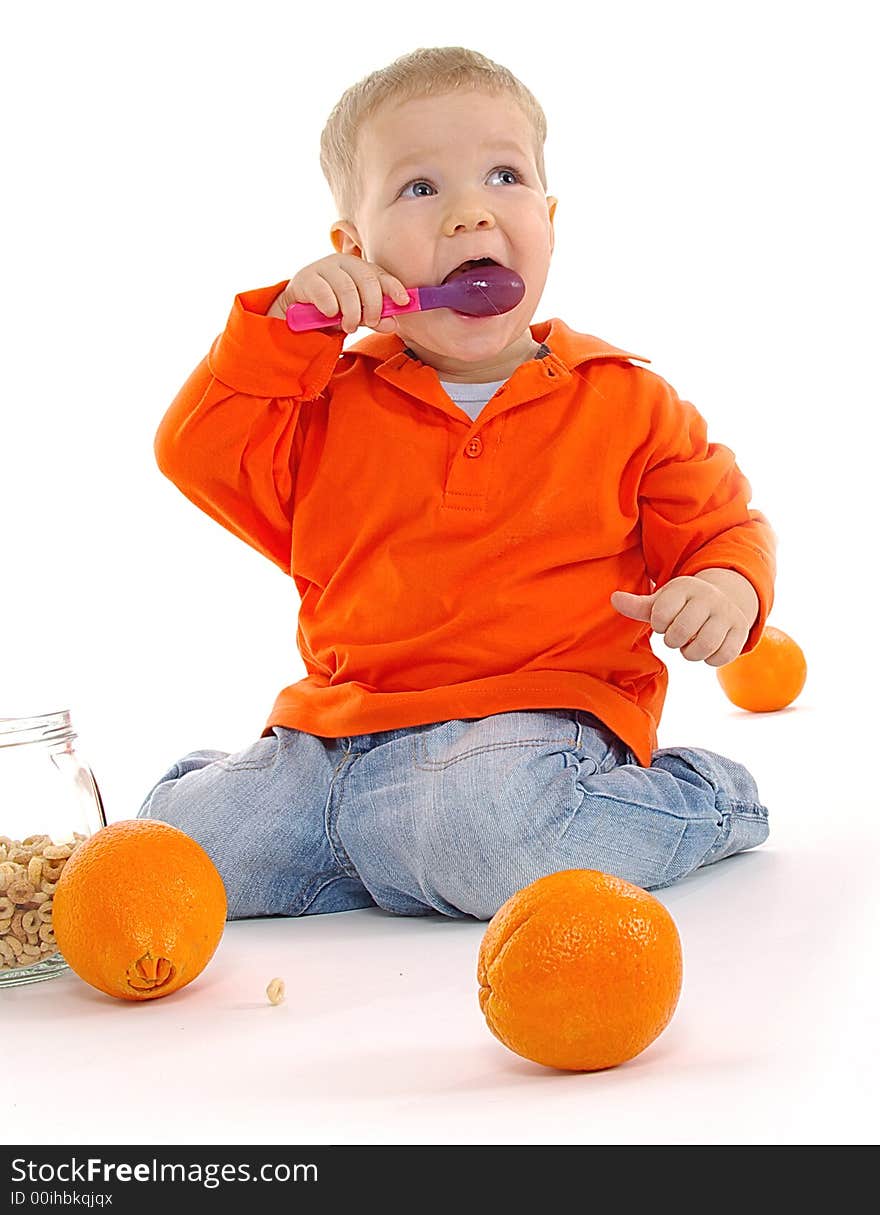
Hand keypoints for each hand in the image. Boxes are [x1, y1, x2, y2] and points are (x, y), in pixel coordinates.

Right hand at [266, 253, 409, 333]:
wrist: (296, 310)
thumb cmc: (331, 310)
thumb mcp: (356, 316)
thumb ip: (374, 319)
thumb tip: (392, 324)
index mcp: (360, 269)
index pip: (381, 275)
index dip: (394, 287)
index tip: (403, 302)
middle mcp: (344, 263)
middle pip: (366, 280)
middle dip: (373, 305)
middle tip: (370, 322)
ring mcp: (324, 267)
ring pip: (347, 288)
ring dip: (351, 312)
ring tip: (349, 326)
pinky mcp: (307, 278)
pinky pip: (324, 292)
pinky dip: (330, 307)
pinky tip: (330, 315)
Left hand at [610, 575, 751, 666]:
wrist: (724, 598)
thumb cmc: (682, 604)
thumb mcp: (661, 601)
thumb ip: (638, 605)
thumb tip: (613, 599)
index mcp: (685, 588)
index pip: (662, 614)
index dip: (659, 624)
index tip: (663, 622)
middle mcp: (708, 598)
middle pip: (682, 631)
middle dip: (673, 640)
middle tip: (675, 637)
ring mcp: (727, 614)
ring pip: (704, 645)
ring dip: (690, 653)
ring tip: (689, 645)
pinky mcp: (740, 631)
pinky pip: (723, 655)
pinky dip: (710, 659)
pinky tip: (706, 651)